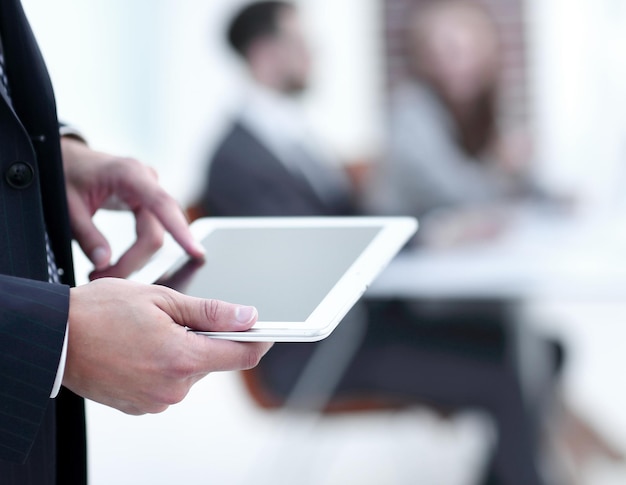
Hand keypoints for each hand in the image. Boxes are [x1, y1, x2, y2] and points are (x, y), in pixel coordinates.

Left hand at [61, 137, 204, 279]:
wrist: (68, 158)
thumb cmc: (68, 173)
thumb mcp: (68, 205)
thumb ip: (87, 235)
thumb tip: (104, 263)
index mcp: (131, 174)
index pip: (163, 205)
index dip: (181, 231)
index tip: (196, 252)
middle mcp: (148, 181)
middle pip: (156, 231)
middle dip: (136, 261)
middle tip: (105, 278)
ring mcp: (151, 192)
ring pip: (155, 235)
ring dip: (136, 259)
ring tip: (105, 271)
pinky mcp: (148, 202)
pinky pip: (152, 231)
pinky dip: (139, 250)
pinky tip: (124, 263)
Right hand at [63, 278, 271, 414]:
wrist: (54, 338)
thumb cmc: (102, 311)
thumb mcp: (162, 300)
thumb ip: (211, 313)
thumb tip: (249, 317)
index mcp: (182, 358)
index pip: (241, 356)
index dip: (259, 340)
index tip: (268, 330)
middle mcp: (173, 388)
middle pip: (213, 362)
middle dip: (206, 339)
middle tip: (178, 317)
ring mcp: (156, 402)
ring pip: (191, 373)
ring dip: (184, 352)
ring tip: (152, 332)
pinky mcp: (141, 408)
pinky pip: (169, 385)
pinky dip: (165, 366)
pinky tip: (142, 349)